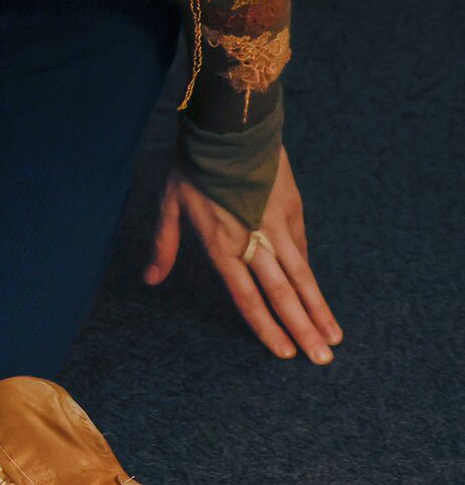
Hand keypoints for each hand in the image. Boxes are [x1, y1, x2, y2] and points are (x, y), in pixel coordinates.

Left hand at [144, 145, 341, 363]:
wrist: (231, 125)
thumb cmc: (193, 164)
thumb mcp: (169, 201)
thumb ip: (164, 244)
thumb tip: (149, 279)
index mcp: (221, 243)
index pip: (246, 296)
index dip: (265, 326)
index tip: (284, 353)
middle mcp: (253, 240)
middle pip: (282, 294)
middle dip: (303, 329)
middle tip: (323, 360)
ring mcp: (277, 226)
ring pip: (303, 276)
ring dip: (318, 309)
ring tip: (334, 337)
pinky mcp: (293, 211)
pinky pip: (300, 249)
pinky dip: (308, 274)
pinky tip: (315, 294)